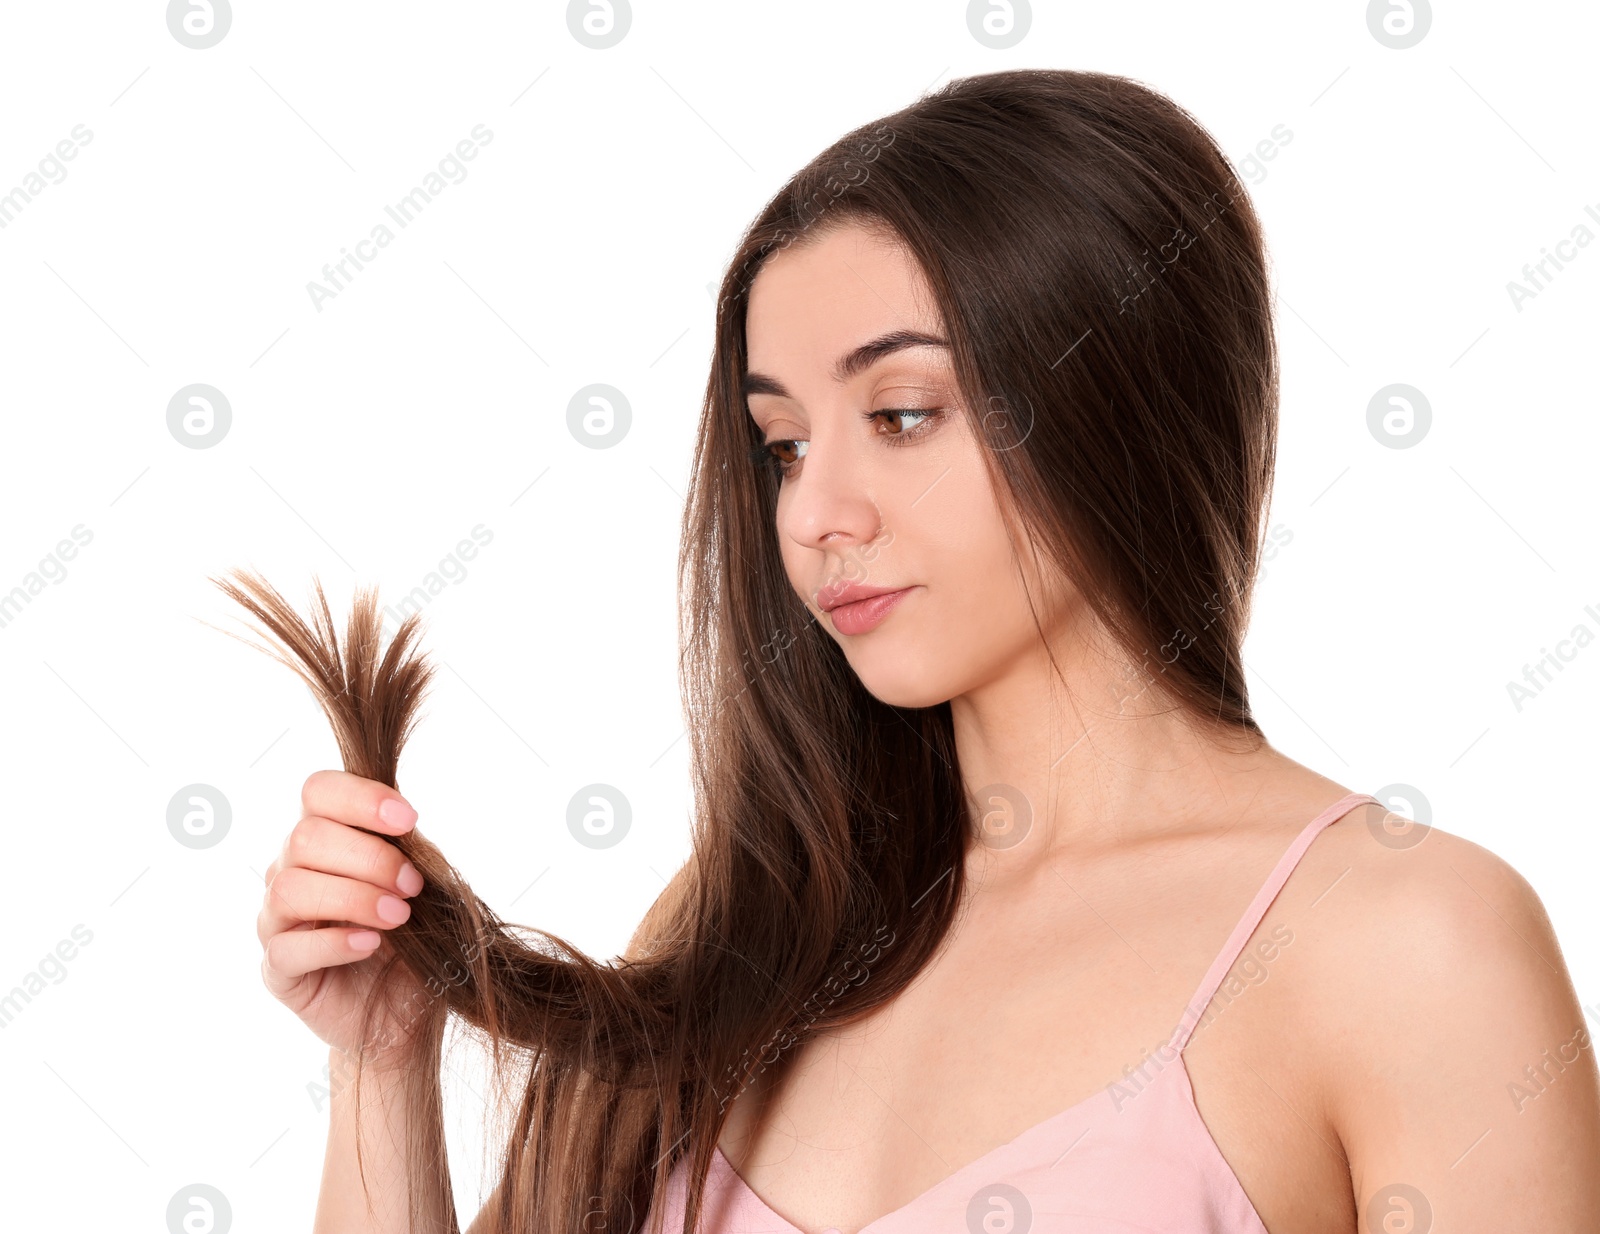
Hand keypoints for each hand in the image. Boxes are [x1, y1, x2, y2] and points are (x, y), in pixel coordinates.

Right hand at [258, 770, 428, 1067]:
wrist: (406, 1011)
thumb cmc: (413, 937)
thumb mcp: (419, 885)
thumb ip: (406, 850)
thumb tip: (405, 824)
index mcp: (324, 838)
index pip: (317, 791)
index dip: (361, 798)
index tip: (409, 820)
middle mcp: (288, 871)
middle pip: (305, 838)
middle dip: (370, 857)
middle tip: (412, 886)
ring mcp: (276, 920)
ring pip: (291, 888)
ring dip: (354, 897)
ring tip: (399, 916)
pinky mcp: (277, 970)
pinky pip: (287, 948)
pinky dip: (335, 942)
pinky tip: (370, 944)